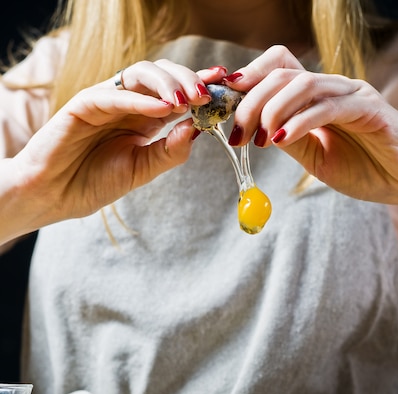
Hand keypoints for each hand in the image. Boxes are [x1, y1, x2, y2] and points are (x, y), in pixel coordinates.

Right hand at [2, 61, 225, 242]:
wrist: (54, 196)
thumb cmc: (93, 183)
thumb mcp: (141, 170)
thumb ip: (169, 152)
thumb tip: (199, 131)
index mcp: (143, 119)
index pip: (176, 93)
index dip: (200, 85)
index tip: (225, 85)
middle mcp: (127, 105)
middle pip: (163, 76)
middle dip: (189, 80)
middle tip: (207, 95)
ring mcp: (106, 101)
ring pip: (140, 75)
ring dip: (168, 83)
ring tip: (188, 100)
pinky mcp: (83, 104)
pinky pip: (114, 95)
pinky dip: (140, 99)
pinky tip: (163, 107)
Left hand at [223, 45, 397, 206]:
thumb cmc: (365, 169)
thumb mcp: (315, 158)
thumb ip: (290, 139)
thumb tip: (256, 130)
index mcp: (318, 96)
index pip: (277, 69)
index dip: (246, 80)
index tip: (222, 105)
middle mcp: (333, 88)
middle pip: (282, 73)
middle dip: (249, 101)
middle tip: (236, 134)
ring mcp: (352, 94)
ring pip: (302, 83)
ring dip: (270, 109)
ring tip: (255, 139)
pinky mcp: (369, 109)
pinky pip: (328, 106)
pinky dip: (299, 122)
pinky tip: (278, 140)